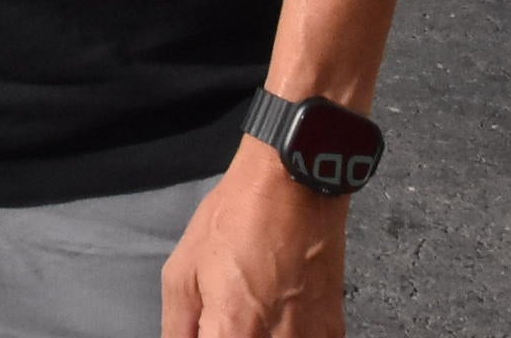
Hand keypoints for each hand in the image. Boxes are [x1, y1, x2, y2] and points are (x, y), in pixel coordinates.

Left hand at [162, 145, 346, 336]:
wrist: (294, 188)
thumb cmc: (239, 218)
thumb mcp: (182, 272)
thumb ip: (178, 328)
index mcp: (233, 332)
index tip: (205, 331)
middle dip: (228, 336)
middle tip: (222, 319)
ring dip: (258, 335)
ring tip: (249, 312)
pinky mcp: (332, 332)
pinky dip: (285, 336)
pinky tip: (275, 317)